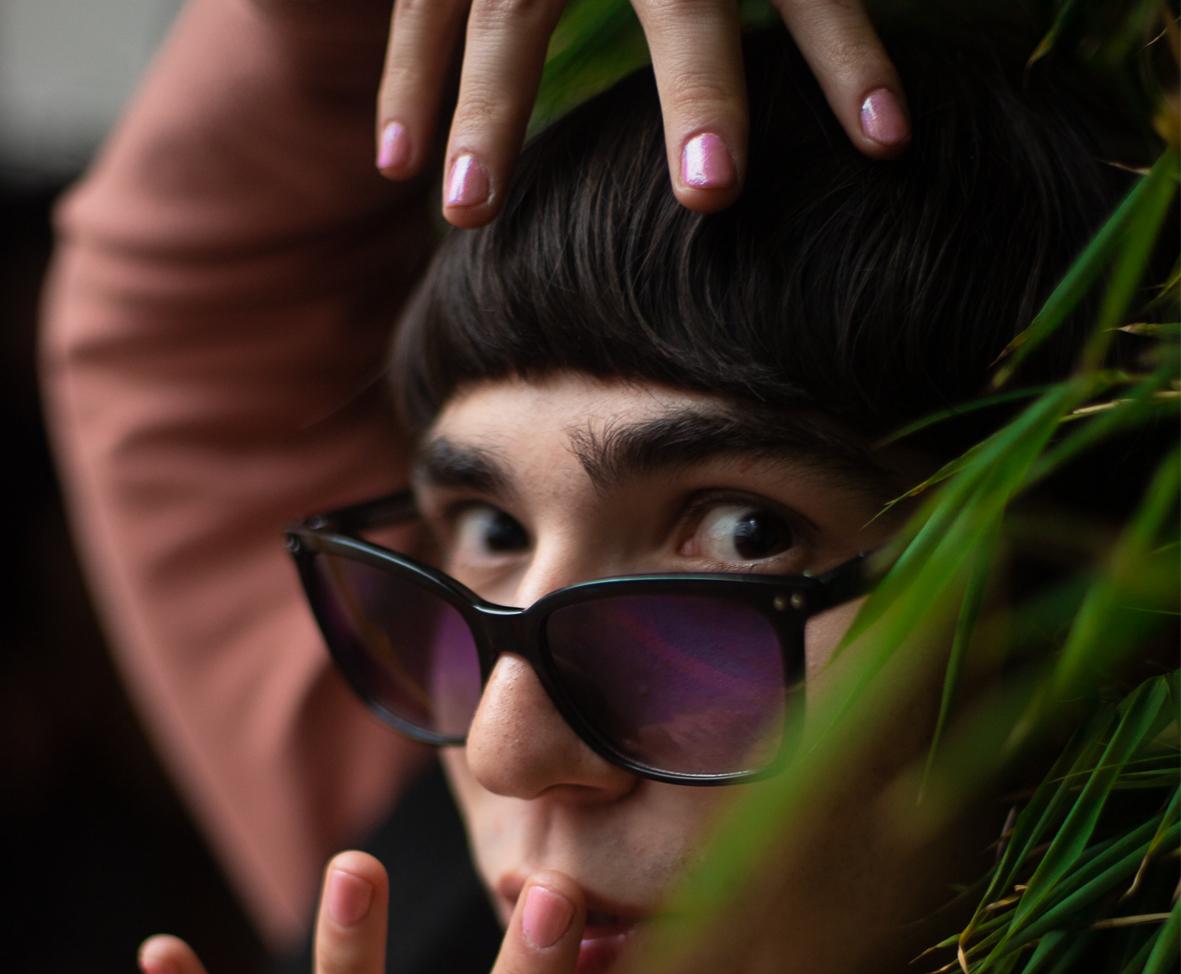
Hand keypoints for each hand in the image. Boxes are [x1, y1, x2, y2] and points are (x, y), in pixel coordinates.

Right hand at [374, 0, 909, 226]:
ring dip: (490, 117)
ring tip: (471, 218)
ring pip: (509, 14)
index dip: (848, 52)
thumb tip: (887, 77)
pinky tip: (398, 165)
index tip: (888, 142)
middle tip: (716, 192)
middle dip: (701, 89)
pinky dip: (409, 78)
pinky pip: (422, 2)